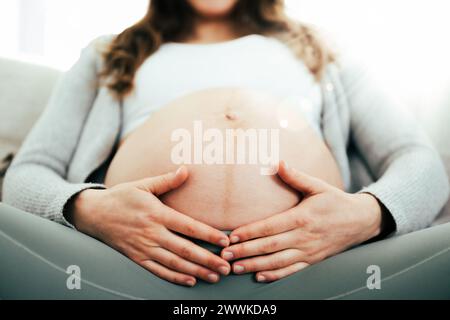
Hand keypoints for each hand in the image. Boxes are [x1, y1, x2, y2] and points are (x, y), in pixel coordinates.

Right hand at [69, 167, 230, 286]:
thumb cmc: (121, 197)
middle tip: (226, 266)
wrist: (93, 214)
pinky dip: (175, 277)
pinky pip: (158, 270)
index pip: (188, 226)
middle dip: (208, 259)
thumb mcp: (143, 185)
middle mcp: (152, 233)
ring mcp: (144, 248)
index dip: (209, 234)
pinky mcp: (136, 257)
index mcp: (157, 213)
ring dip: (196, 271)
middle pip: (185, 249)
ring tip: (214, 276)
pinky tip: (190, 281)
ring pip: (174, 263)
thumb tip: (186, 170)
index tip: (226, 241)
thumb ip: (166, 180)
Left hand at [221, 161, 382, 282]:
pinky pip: (291, 271)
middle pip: (270, 246)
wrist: (361, 221)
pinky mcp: (312, 261)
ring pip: (277, 262)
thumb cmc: (335, 202)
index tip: (232, 236)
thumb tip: (277, 162)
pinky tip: (259, 276)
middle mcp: (304, 237)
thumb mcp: (318, 186)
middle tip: (225, 255)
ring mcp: (308, 251)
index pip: (270, 226)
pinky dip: (275, 275)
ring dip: (255, 265)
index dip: (250, 232)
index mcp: (302, 217)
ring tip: (235, 268)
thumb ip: (296, 177)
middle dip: (246, 251)